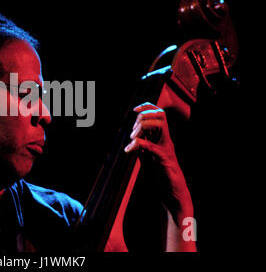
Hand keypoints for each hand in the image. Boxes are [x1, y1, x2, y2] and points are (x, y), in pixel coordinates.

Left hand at [124, 102, 192, 217]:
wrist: (173, 195)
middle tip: (133, 132)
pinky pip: (152, 146)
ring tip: (132, 139)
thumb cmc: (161, 177)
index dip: (147, 107)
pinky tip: (129, 149)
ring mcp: (166, 149)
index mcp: (162, 139)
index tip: (135, 109)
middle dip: (142, 117)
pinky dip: (139, 144)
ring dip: (142, 128)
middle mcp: (166, 141)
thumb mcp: (148, 158)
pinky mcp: (164, 159)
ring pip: (159, 126)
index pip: (159, 115)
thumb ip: (143, 147)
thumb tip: (133, 139)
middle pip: (159, 115)